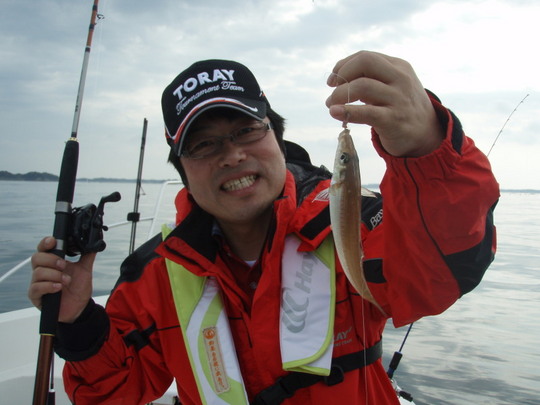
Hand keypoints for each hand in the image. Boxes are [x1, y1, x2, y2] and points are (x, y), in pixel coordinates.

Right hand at [28, 236, 95, 322]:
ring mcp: (38, 283)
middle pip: (36, 258)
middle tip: (64, 265)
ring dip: (54, 275)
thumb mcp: (84, 270)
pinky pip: (36, 288)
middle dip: (51, 260)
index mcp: (51, 263)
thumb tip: (95, 243)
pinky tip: (59, 287)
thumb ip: (88, 255)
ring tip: (66, 280)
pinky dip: (49, 286)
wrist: (80, 307)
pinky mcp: (36, 296)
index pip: (43, 249)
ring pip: (37, 272)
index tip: (53, 241)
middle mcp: (42, 271)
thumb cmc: (78, 288)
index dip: (45, 243)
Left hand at [326, 51, 443, 156]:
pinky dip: (346, 111)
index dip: (344, 65)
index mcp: (399, 67)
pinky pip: (366, 112)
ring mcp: (398, 99)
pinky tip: (335, 112)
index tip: (334, 78)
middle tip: (332, 88)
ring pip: (361, 86)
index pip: (365, 56)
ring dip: (339, 95)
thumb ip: (372, 78)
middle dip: (343, 74)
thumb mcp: (393, 85)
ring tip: (331, 105)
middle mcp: (400, 79)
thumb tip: (339, 78)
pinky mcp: (393, 120)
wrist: (427, 134)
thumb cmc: (402, 107)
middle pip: (365, 62)